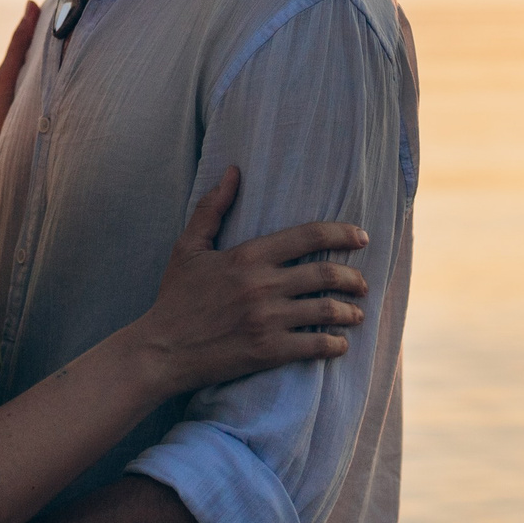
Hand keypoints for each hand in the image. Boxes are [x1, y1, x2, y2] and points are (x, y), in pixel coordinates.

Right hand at [121, 167, 369, 395]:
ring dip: (350, 312)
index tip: (361, 238)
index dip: (342, 234)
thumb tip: (233, 171)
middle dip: (354, 278)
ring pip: (326, 310)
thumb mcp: (188, 248)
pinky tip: (340, 344)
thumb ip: (212, 208)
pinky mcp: (267, 351)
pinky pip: (315, 345)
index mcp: (247, 255)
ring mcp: (267, 319)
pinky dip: (335, 344)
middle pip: (326, 274)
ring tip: (356, 314)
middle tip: (363, 284)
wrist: (160, 352)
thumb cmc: (175, 298)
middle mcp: (262, 285)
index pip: (309, 236)